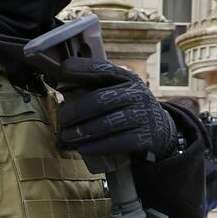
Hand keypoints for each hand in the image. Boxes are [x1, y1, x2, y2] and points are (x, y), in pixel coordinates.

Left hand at [53, 59, 177, 158]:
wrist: (160, 129)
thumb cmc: (127, 107)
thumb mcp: (117, 91)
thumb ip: (91, 85)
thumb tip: (56, 79)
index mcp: (128, 78)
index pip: (104, 69)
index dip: (83, 69)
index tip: (63, 69)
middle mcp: (138, 94)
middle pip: (100, 100)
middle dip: (76, 111)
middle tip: (61, 120)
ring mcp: (143, 115)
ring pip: (107, 123)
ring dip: (82, 131)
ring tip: (67, 136)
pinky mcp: (145, 137)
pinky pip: (117, 143)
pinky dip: (97, 146)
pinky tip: (83, 149)